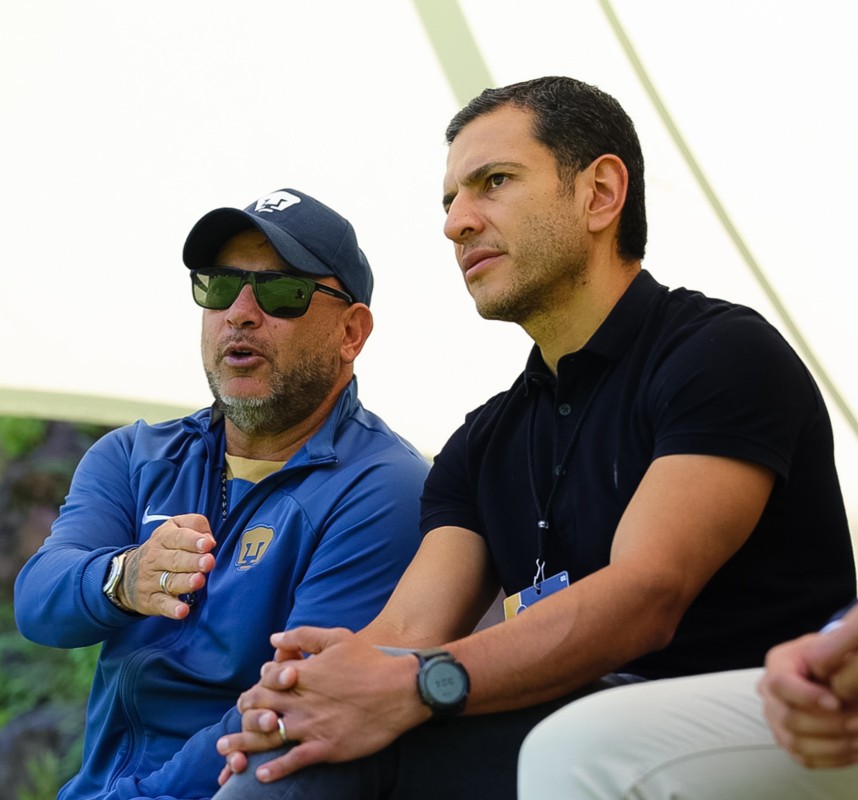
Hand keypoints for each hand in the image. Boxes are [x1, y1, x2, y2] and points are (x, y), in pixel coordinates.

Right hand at [119, 514, 215, 618]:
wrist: (126, 574)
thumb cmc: (163, 548)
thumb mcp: (174, 527)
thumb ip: (194, 524)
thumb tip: (209, 538)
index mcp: (163, 538)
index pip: (178, 537)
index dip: (193, 540)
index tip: (208, 544)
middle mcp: (155, 559)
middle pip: (176, 560)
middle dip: (193, 561)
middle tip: (209, 562)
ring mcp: (151, 581)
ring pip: (170, 581)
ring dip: (185, 582)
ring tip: (199, 581)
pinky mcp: (150, 600)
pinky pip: (162, 604)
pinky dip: (172, 608)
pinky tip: (182, 611)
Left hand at [216, 627, 429, 781]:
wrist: (401, 689)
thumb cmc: (370, 661)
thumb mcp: (337, 638)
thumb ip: (303, 637)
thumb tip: (274, 639)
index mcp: (303, 675)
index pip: (265, 683)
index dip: (254, 689)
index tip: (251, 696)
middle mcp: (302, 702)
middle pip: (260, 709)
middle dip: (243, 716)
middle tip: (233, 726)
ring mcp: (312, 726)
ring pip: (268, 737)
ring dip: (244, 745)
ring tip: (227, 755)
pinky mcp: (326, 747)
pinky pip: (293, 761)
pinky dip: (275, 769)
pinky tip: (262, 775)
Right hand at [758, 605, 857, 767]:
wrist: (833, 674)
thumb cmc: (836, 659)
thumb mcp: (834, 648)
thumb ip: (832, 657)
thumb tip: (832, 680)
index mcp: (778, 663)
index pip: (780, 683)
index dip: (807, 696)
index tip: (837, 702)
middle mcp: (769, 692)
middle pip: (788, 717)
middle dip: (828, 724)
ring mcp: (775, 719)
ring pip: (795, 742)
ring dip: (833, 745)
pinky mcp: (787, 741)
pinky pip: (805, 759)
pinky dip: (833, 758)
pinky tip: (854, 749)